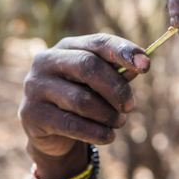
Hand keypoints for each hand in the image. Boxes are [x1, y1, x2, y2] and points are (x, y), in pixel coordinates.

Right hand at [19, 33, 149, 178]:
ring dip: (108, 115)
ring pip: (81, 99)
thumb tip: (140, 65)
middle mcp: (46, 61)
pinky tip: (108, 136)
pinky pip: (71, 124)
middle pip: (88, 66)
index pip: (98, 42)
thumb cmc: (81, 98)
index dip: (123, 52)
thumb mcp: (99, 84)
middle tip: (130, 106)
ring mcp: (35, 86)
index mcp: (66, 46)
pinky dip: (96, 132)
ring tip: (119, 122)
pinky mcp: (31, 113)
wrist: (49, 132)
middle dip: (116, 88)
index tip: (146, 66)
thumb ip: (117, 73)